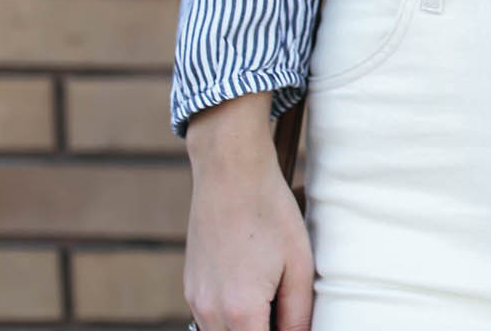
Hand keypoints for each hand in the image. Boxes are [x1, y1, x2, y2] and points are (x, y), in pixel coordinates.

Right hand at [182, 93, 315, 330]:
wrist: (230, 174)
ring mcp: (195, 300)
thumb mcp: (299, 265)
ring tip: (274, 298)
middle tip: (287, 314)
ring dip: (248, 328)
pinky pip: (210, 320)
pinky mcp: (190, 287)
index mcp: (241, 312)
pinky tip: (256, 291)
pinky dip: (232, 319)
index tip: (294, 323)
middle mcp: (210, 312)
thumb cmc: (271, 213)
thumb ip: (298, 314)